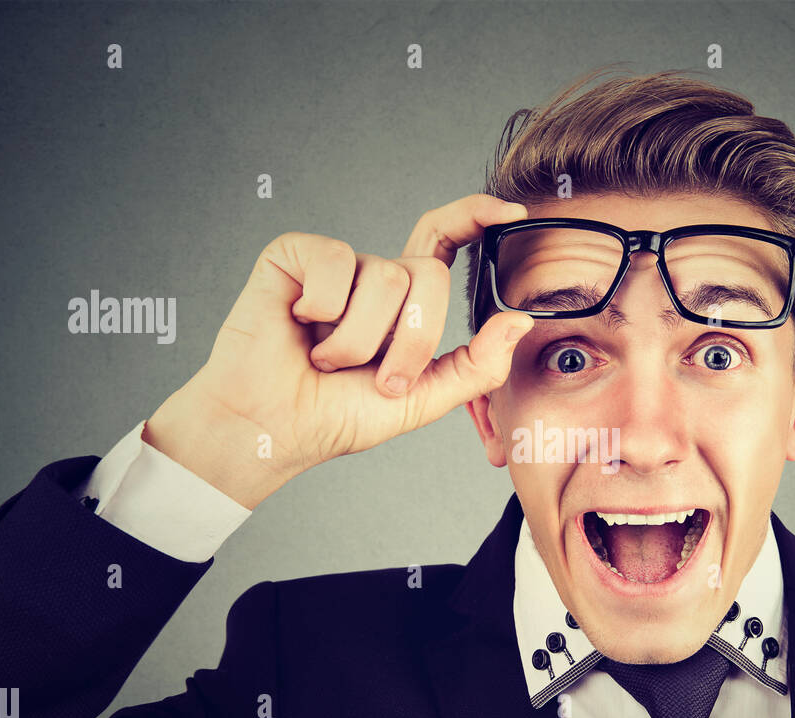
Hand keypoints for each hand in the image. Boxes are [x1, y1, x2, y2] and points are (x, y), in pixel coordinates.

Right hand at [143, 194, 534, 507]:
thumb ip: (477, 365)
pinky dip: (323, 308)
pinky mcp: (293, 256)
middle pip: (429, 275)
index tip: (513, 211)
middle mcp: (374, 276)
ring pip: (385, 278)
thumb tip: (520, 321)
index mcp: (405, 303)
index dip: (477, 217)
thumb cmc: (336, 415)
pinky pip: (335, 263)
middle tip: (378, 377)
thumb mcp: (422, 399)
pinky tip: (299, 325)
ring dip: (359, 340)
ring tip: (326, 360)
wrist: (274, 428)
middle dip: (411, 340)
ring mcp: (335, 265)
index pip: (445, 242)